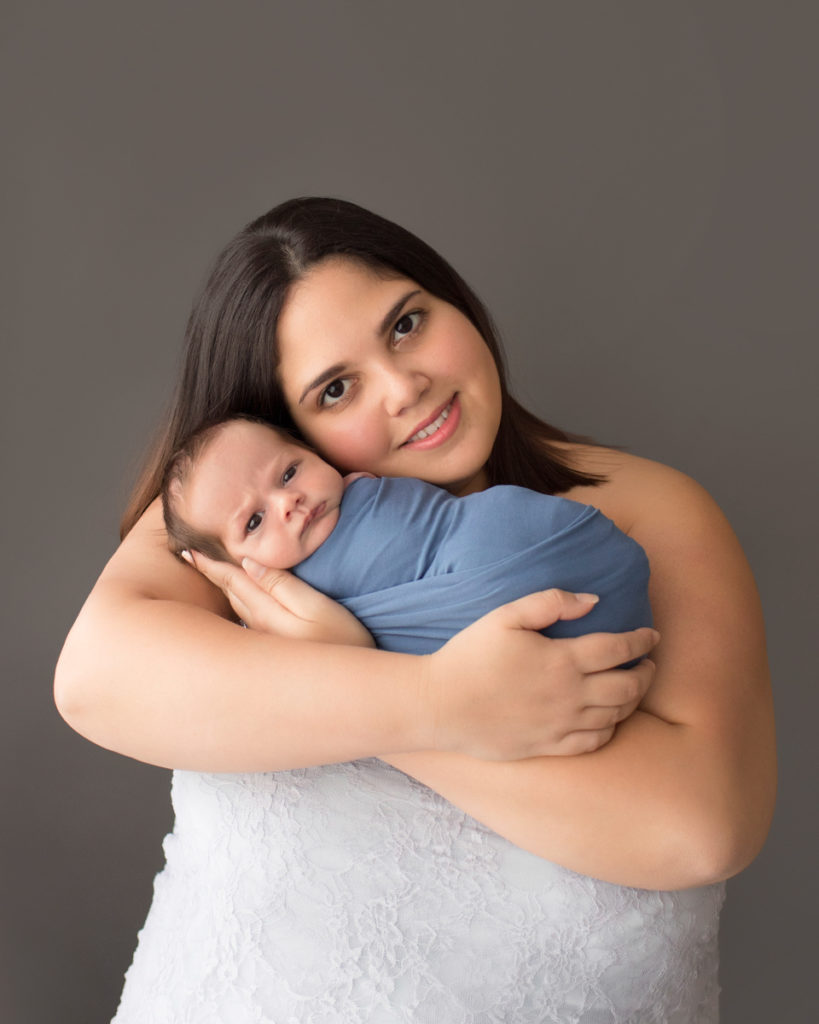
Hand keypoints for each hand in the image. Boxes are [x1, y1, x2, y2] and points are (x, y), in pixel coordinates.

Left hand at [184, 551, 374, 647]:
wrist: (351, 688)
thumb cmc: (342, 642)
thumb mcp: (316, 607)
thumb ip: (282, 585)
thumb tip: (248, 563)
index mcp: (264, 614)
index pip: (232, 581)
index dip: (210, 565)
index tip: (188, 551)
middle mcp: (257, 629)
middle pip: (229, 595)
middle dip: (210, 576)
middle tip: (189, 557)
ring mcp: (263, 642)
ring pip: (236, 608)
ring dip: (223, 590)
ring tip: (210, 575)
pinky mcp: (273, 650)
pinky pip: (246, 619)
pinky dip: (238, 604)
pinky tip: (239, 602)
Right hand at [422, 589, 657, 758]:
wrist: (439, 705)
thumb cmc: (469, 655)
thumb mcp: (505, 616)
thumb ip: (550, 602)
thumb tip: (593, 600)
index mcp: (562, 660)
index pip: (619, 648)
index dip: (642, 641)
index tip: (652, 635)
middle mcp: (569, 695)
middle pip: (627, 686)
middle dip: (646, 673)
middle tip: (649, 663)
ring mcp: (561, 725)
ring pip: (615, 716)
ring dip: (633, 700)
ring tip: (634, 688)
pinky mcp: (548, 746)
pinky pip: (593, 742)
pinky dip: (610, 729)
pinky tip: (608, 719)